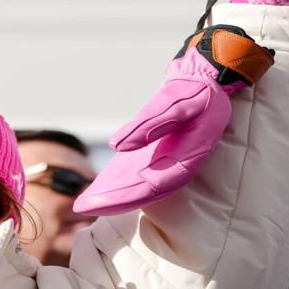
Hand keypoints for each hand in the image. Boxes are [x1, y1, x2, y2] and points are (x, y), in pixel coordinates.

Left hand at [73, 26, 275, 216]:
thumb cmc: (195, 92)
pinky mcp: (163, 155)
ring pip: (143, 187)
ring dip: (117, 196)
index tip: (98, 203)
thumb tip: (118, 145)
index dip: (124, 196)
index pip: (151, 185)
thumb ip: (149, 124)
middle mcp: (178, 166)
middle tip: (82, 208)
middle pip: (144, 192)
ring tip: (87, 203)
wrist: (206, 80)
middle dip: (114, 202)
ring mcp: (170, 162)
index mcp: (185, 157)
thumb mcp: (175, 102)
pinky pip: (142, 175)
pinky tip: (103, 186)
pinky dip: (123, 183)